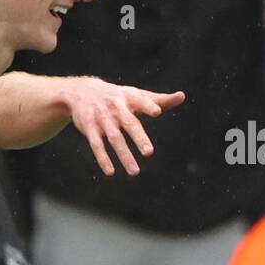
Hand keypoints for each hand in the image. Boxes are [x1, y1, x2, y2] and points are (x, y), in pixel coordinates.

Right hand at [58, 76, 184, 176]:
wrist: (82, 92)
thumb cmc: (117, 96)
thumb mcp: (136, 94)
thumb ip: (160, 99)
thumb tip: (182, 96)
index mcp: (129, 98)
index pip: (140, 101)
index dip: (148, 105)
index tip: (157, 112)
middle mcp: (115, 107)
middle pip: (128, 123)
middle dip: (138, 138)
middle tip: (149, 153)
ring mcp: (101, 117)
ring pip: (114, 138)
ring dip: (124, 155)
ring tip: (135, 172)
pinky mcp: (89, 127)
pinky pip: (96, 144)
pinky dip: (103, 158)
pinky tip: (111, 172)